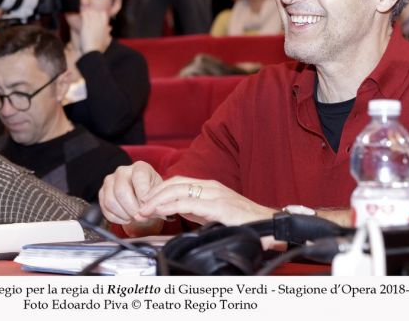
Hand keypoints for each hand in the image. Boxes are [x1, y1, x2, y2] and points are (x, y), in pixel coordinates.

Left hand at [79, 10, 111, 53]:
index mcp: (105, 25)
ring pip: (90, 12)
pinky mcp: (86, 25)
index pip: (103, 13)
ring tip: (84, 13)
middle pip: (96, 11)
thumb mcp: (106, 39)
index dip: (98, 13)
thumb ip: (108, 32)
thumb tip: (110, 28)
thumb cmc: (99, 47)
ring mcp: (93, 23)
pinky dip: (83, 14)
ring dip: (86, 12)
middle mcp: (100, 23)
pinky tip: (81, 15)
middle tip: (87, 14)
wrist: (93, 50)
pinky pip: (85, 15)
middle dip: (91, 12)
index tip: (95, 15)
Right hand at [99, 162, 164, 234]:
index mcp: (139, 167)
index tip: (147, 207)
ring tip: (134, 217)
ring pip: (110, 201)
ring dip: (124, 214)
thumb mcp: (158, 194)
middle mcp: (122, 171)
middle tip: (141, 217)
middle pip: (121, 191)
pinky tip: (126, 218)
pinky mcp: (102, 193)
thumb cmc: (152, 194)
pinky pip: (104, 208)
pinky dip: (116, 218)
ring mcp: (110, 181)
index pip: (138, 178)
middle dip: (132, 209)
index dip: (143, 196)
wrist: (143, 198)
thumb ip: (154, 200)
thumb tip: (146, 210)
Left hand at [138, 176, 277, 225]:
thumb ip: (195, 212)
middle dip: (152, 195)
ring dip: (157, 201)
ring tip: (143, 211)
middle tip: (138, 208)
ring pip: (178, 191)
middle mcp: (210, 186)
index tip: (144, 203)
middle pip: (173, 184)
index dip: (157, 191)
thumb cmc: (244, 223)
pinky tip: (161, 212)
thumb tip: (172, 217)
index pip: (176, 182)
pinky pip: (189, 203)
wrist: (270, 226)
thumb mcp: (213, 215)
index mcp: (208, 187)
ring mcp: (215, 194)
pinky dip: (171, 206)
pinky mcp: (219, 206)